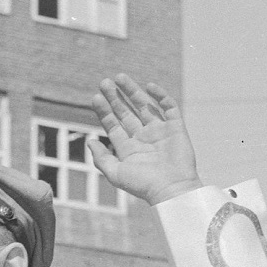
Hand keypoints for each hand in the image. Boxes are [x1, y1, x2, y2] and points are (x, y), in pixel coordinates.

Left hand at [88, 74, 201, 204]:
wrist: (172, 189)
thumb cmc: (143, 185)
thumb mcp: (116, 174)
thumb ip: (101, 159)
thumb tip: (89, 141)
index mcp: (128, 149)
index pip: (113, 125)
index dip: (104, 111)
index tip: (95, 98)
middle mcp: (143, 138)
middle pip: (126, 112)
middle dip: (115, 97)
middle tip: (104, 82)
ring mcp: (159, 131)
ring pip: (144, 105)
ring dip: (132, 91)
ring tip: (120, 77)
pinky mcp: (176, 128)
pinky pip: (168, 107)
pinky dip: (160, 95)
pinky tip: (148, 86)